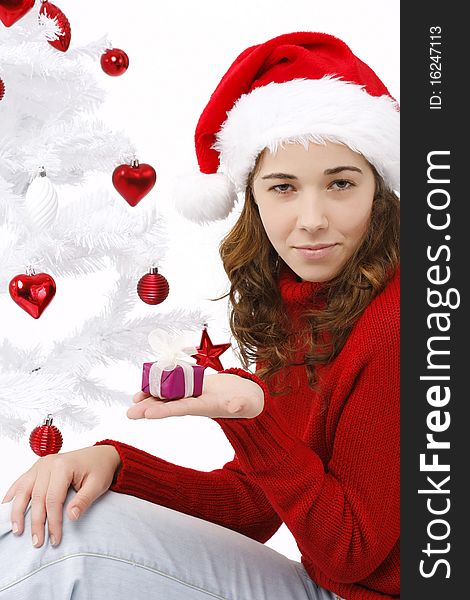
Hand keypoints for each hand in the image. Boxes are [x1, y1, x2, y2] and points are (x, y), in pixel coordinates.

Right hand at [1, 445, 120, 547]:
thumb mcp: (98, 485)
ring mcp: (41, 464)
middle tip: (37, 542)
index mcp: (63, 466)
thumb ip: (84, 500)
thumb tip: (71, 517)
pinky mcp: (38, 468)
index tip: (55, 539)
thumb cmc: (100, 468)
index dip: (53, 521)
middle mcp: (48, 463)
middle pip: (37, 497)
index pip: (53, 499)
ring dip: (17, 512)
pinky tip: (6, 508)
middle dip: (36, 522)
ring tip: (17, 531)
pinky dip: (13, 496)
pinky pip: (21, 482)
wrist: (101, 455)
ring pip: (23, 490)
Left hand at [128, 373, 263, 419]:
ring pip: (169, 395)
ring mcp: (195, 394)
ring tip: (133, 399)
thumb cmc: (250, 402)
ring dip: (151, 398)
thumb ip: (242, 405)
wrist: (249, 397)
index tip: (147, 415)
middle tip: (130, 413)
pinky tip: (148, 386)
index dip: (165, 410)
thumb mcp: (249, 404)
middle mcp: (196, 402)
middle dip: (150, 408)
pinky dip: (162, 385)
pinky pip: (176, 386)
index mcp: (207, 407)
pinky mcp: (195, 386)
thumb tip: (235, 406)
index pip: (182, 409)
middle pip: (170, 405)